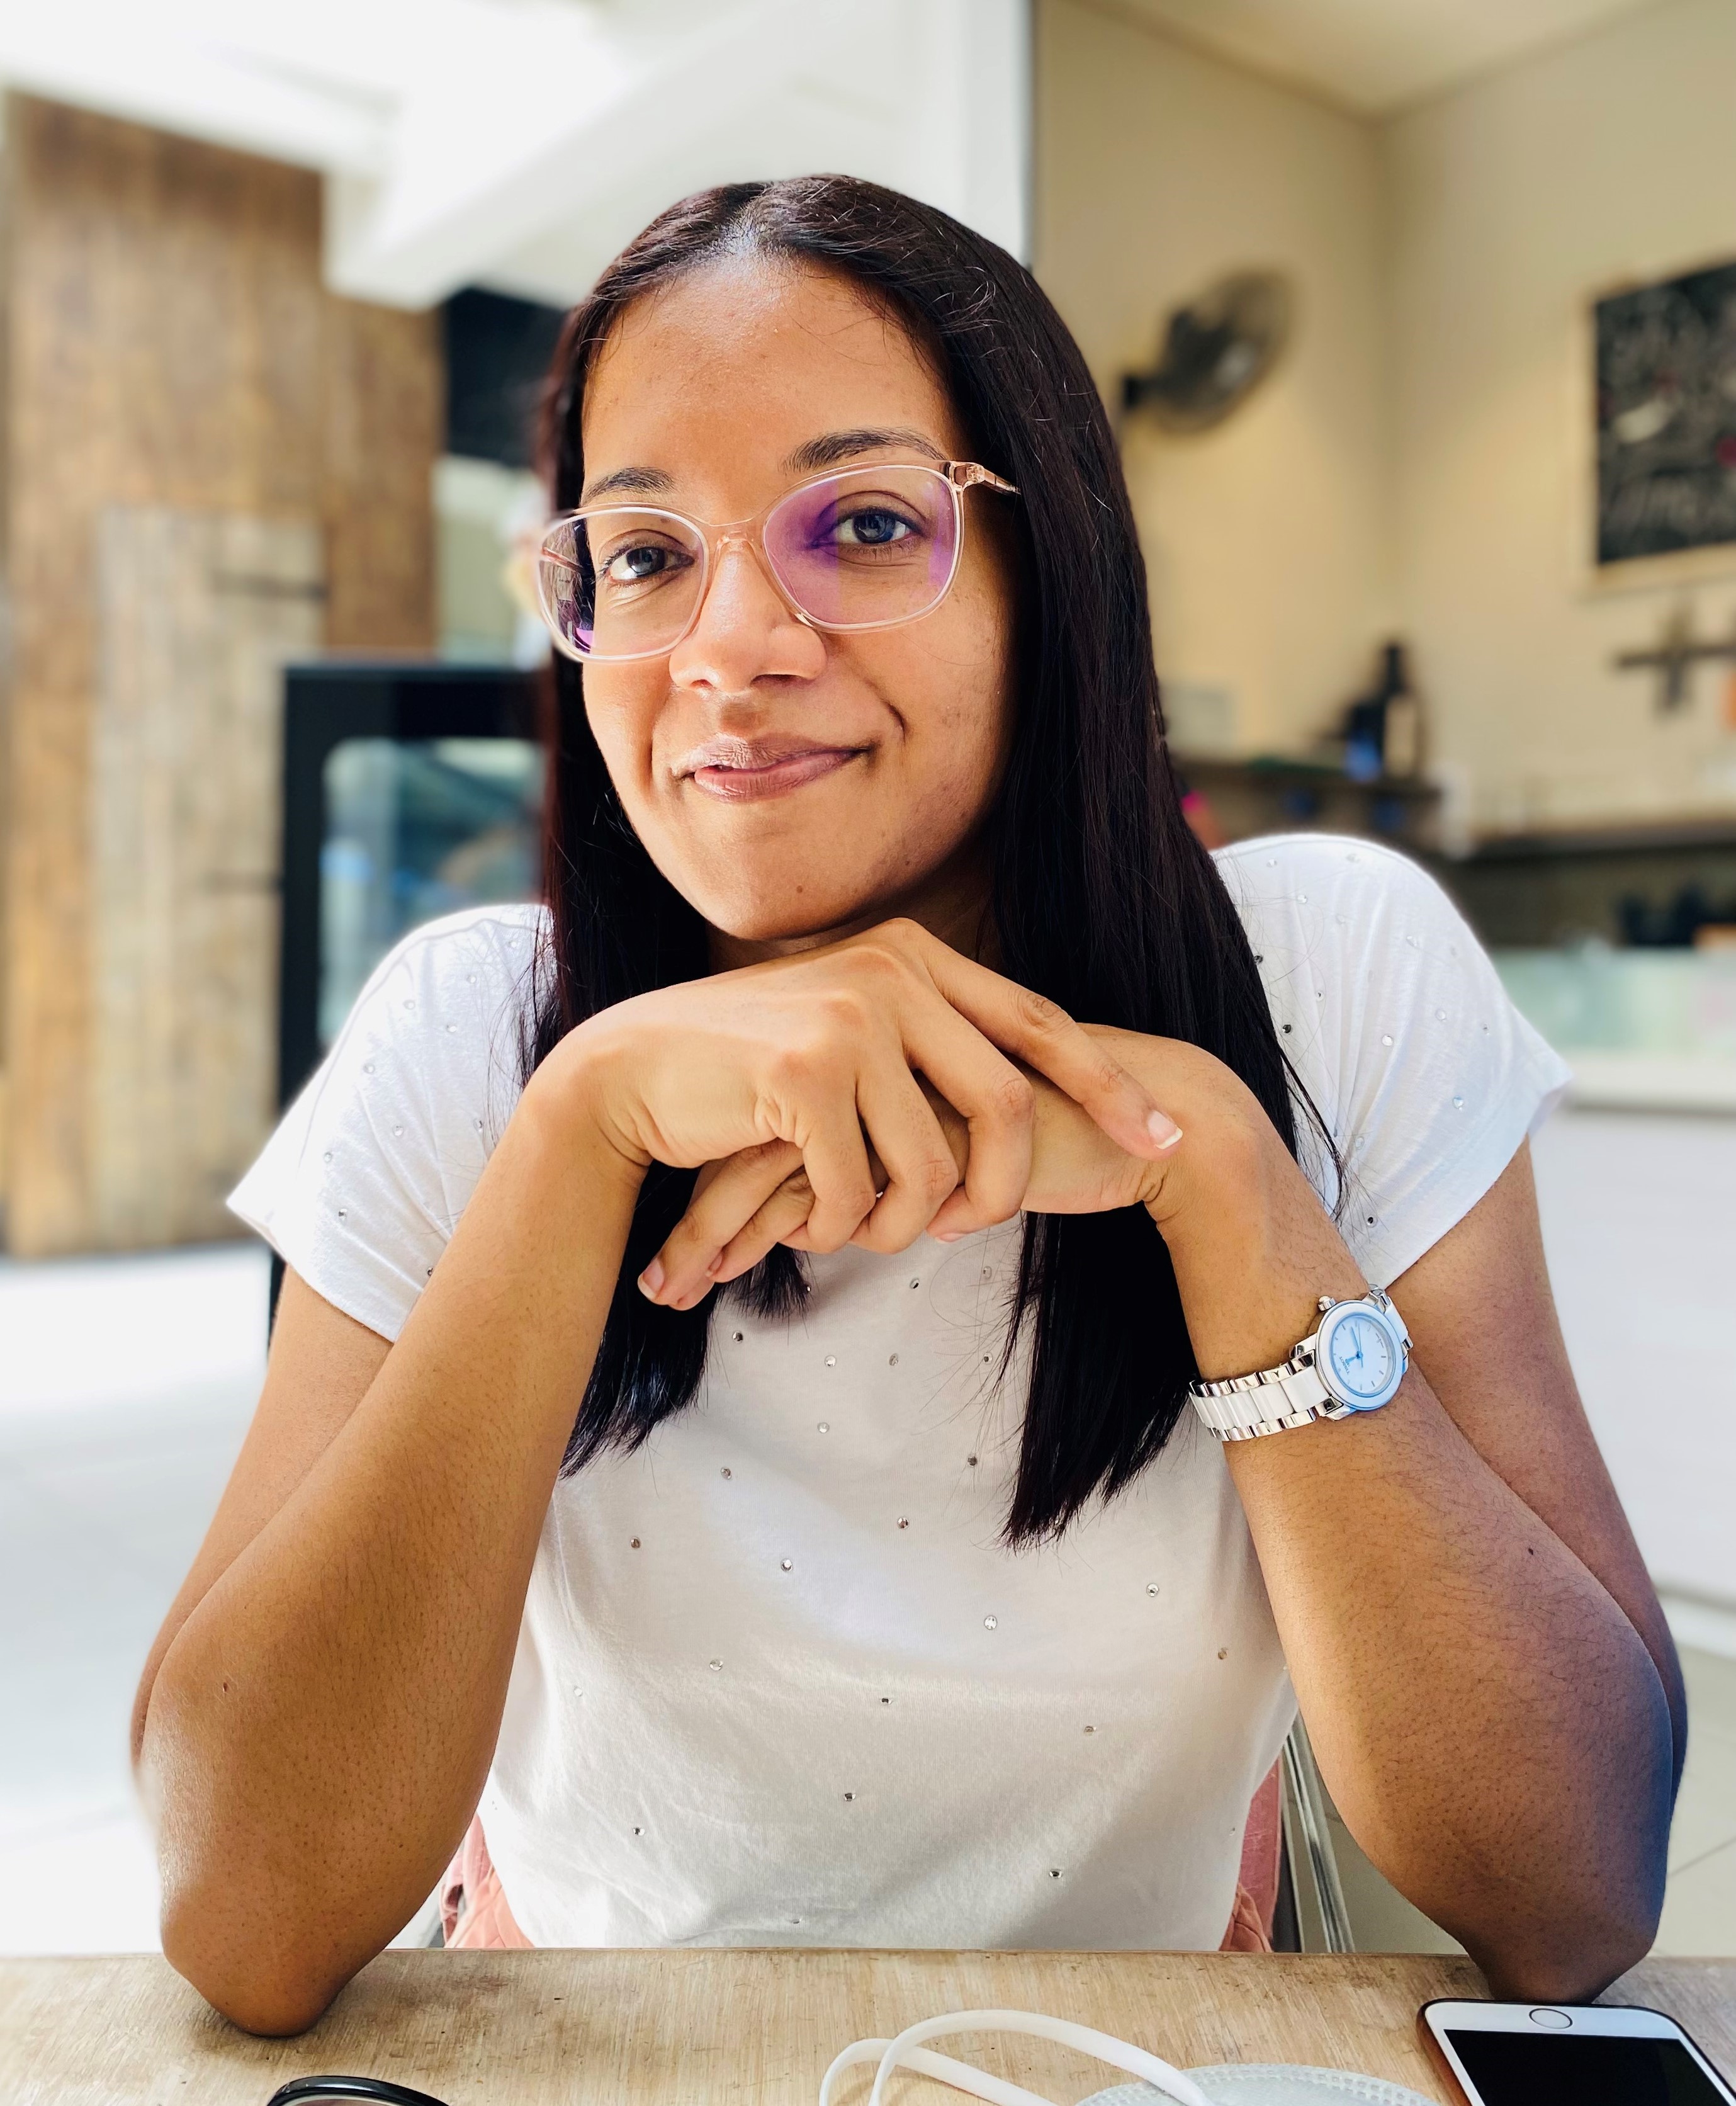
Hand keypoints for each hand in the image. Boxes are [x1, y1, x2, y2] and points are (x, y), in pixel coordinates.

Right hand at [545, 920, 1182, 1306]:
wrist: (628, 1072)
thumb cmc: (745, 1072)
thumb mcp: (850, 1040)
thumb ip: (926, 1049)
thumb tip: (1019, 1103)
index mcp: (912, 956)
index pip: (1039, 1025)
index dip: (1107, 1087)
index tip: (1163, 1139)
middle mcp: (890, 972)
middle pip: (1007, 1108)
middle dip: (1000, 1193)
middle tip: (967, 1234)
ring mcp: (847, 1019)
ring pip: (933, 1167)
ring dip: (897, 1223)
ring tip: (851, 1225)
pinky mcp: (801, 1074)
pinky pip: (860, 1190)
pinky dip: (836, 1225)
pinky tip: (802, 1219)